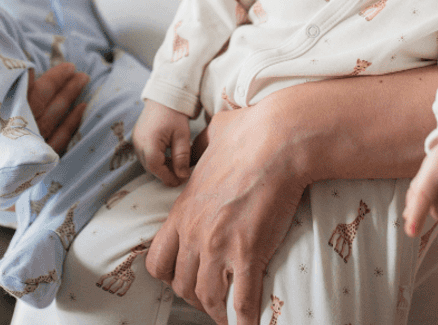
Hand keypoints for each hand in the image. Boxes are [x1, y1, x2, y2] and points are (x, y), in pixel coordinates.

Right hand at [0, 45, 86, 208]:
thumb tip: (13, 54)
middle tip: (77, 73)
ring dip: (65, 115)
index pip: (13, 114)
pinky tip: (76, 115)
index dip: (43, 90)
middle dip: (59, 98)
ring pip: (37, 148)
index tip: (60, 69)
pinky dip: (60, 137)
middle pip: (30, 129)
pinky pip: (37, 164)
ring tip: (80, 88)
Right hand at [133, 100, 192, 185]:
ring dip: (161, 167)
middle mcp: (138, 142)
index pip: (155, 167)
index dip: (168, 176)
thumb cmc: (174, 114)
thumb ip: (182, 157)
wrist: (164, 97)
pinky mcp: (137, 138)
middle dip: (165, 173)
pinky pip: (145, 155)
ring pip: (147, 162)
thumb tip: (183, 176)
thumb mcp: (182, 136)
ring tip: (176, 165)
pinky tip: (168, 156)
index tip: (181, 180)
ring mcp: (135, 140)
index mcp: (149, 141)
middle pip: (150, 166)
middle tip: (181, 175)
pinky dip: (156, 159)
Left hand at [145, 104, 308, 324]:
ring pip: (207, 297)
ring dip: (217, 310)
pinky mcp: (248, 251)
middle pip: (181, 284)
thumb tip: (203, 144)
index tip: (187, 275)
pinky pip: (241, 300)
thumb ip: (201, 146)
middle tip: (213, 296)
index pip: (158, 260)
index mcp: (183, 209)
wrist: (279, 138)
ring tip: (230, 314)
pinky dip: (243, 319)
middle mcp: (195, 232)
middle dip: (195, 296)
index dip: (170, 274)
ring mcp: (219, 244)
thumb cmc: (250, 132)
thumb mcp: (212, 135)